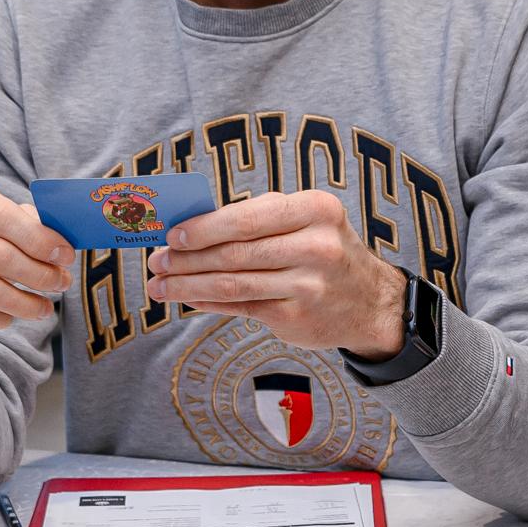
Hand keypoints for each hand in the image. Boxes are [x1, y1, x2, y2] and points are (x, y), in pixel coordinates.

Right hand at [0, 168, 73, 353]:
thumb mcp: (6, 220)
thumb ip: (33, 226)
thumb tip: (63, 248)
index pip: (4, 215)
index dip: (40, 240)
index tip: (67, 256)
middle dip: (39, 274)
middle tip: (62, 284)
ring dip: (24, 303)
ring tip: (45, 308)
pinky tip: (13, 316)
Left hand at [147, 190, 406, 358]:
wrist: (370, 302)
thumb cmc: (325, 253)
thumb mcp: (306, 223)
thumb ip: (258, 220)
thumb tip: (191, 229)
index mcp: (316, 209)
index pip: (248, 217)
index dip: (204, 227)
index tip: (172, 234)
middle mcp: (317, 246)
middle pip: (236, 252)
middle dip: (188, 258)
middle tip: (157, 262)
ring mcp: (308, 285)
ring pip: (233, 283)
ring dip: (189, 285)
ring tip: (160, 285)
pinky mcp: (297, 317)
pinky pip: (241, 306)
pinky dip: (209, 302)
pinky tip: (189, 298)